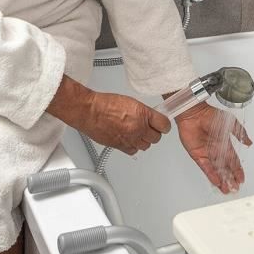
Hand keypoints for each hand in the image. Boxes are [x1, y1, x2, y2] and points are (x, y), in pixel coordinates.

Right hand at [47, 75, 170, 154]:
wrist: (89, 111)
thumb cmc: (105, 104)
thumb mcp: (131, 102)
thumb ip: (143, 112)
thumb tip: (151, 118)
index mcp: (143, 114)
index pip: (164, 125)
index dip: (164, 125)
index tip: (163, 125)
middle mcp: (138, 128)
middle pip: (156, 138)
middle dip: (155, 133)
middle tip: (150, 129)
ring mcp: (129, 138)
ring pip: (146, 146)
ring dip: (144, 141)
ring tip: (139, 134)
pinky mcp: (120, 146)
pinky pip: (133, 151)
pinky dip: (133, 147)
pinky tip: (130, 140)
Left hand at [175, 102, 252, 193]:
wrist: (194, 113)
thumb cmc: (210, 115)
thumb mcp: (230, 123)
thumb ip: (240, 133)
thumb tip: (249, 142)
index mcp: (225, 143)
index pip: (233, 160)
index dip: (237, 170)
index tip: (241, 179)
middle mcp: (216, 150)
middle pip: (225, 168)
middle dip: (230, 179)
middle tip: (234, 189)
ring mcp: (207, 153)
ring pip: (216, 170)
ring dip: (222, 180)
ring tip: (226, 190)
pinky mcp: (197, 155)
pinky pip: (205, 167)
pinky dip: (211, 175)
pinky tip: (216, 182)